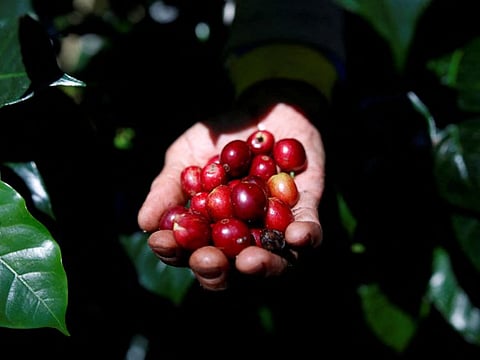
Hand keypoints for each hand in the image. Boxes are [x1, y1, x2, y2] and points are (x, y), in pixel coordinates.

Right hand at [137, 102, 324, 289]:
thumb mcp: (186, 154)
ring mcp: (275, 225)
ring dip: (263, 267)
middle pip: (231, 269)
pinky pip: (311, 230)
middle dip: (217, 271)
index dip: (175, 252)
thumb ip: (169, 187)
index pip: (190, 251)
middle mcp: (242, 234)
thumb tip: (145, 223)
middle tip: (208, 261)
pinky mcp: (307, 207)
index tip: (164, 242)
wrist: (266, 105)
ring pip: (273, 261)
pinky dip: (305, 237)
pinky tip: (295, 236)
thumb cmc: (221, 135)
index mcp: (210, 228)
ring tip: (248, 262)